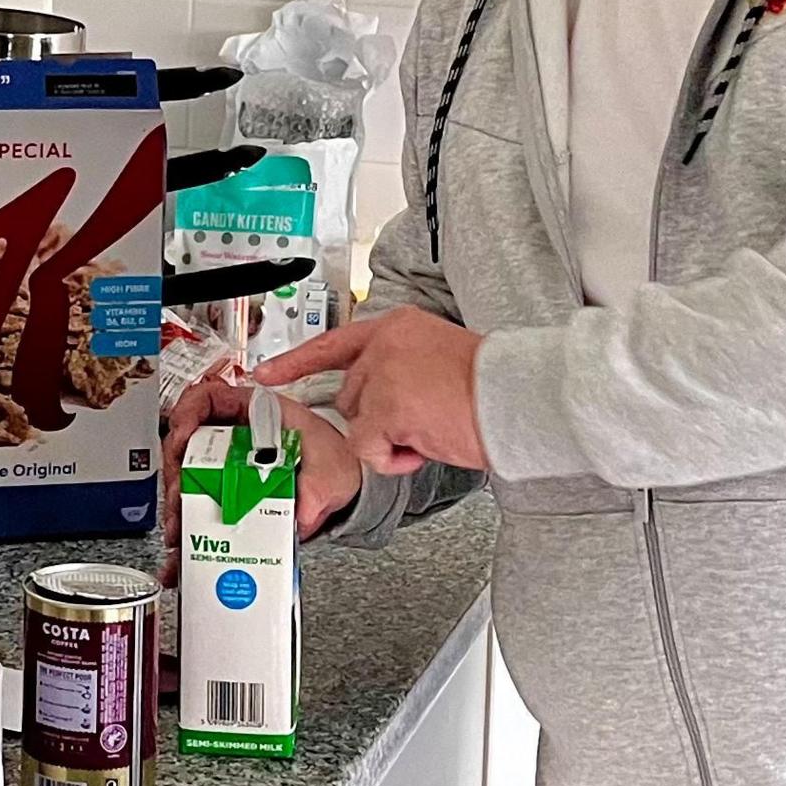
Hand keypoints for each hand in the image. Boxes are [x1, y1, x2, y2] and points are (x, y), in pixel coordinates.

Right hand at [159, 379, 363, 561]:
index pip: (209, 398)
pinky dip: (185, 527)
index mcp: (256, 414)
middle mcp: (234, 437)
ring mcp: (225, 466)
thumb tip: (303, 510)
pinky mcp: (224, 495)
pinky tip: (180, 548)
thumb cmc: (333, 468)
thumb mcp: (331, 470)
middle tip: (180, 494)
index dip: (188, 411)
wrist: (340, 498)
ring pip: (184, 477)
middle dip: (177, 469)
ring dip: (176, 502)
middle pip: (187, 441)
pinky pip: (195, 508)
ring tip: (180, 528)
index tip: (182, 436)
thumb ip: (318, 488)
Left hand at [256, 309, 488, 475]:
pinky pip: (368, 448)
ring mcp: (381, 375)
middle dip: (376, 421)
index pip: (335, 343)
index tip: (265, 374)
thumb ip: (404, 368)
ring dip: (389, 441)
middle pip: (349, 396)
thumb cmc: (494, 388)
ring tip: (431, 430)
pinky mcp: (383, 408)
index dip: (296, 362)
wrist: (519, 398)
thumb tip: (383, 398)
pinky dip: (393, 458)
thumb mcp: (441, 359)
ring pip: (358, 425)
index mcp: (398, 326)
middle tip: (421, 424)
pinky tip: (425, 444)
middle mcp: (384, 344)